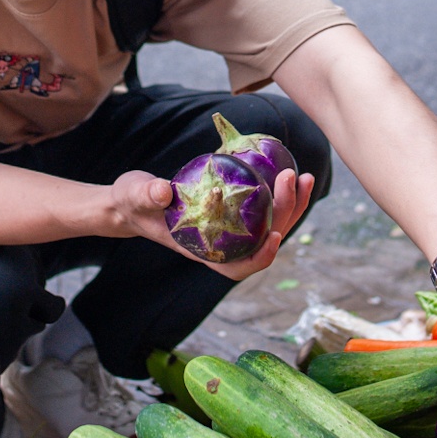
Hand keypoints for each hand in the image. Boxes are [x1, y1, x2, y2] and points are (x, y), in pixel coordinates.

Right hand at [107, 166, 314, 280]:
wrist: (132, 200)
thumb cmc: (133, 202)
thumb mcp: (135, 196)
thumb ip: (147, 195)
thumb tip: (162, 191)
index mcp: (201, 249)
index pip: (236, 267)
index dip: (260, 258)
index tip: (274, 235)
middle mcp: (221, 243)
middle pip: (263, 240)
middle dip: (286, 212)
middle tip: (293, 178)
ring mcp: (229, 228)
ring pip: (269, 224)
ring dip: (291, 203)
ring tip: (304, 176)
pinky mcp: (231, 210)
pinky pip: (261, 207)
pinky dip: (277, 193)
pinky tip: (283, 170)